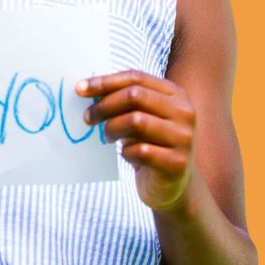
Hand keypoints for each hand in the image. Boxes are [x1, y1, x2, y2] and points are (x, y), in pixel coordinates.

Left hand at [76, 70, 195, 212]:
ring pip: (137, 121)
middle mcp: (184, 112)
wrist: (174, 187)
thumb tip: (88, 89)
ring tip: (106, 137)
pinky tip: (126, 155)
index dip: (106, 81)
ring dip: (113, 128)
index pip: (136, 77)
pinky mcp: (178, 163)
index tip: (80, 89)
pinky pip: (141, 151)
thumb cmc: (151, 145)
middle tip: (88, 118)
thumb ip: (124, 102)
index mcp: (176, 94)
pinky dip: (126, 152)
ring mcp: (184, 137)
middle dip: (105, 105)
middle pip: (135, 96)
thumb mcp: (141, 117)